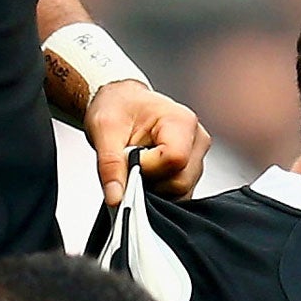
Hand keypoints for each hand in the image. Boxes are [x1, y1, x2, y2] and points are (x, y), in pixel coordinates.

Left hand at [85, 80, 210, 205]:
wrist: (121, 102)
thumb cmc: (117, 107)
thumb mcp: (104, 130)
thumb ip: (110, 166)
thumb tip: (116, 198)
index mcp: (181, 121)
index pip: (174, 160)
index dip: (148, 167)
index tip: (129, 158)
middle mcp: (196, 138)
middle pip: (180, 180)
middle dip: (149, 179)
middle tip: (130, 160)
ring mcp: (196, 155)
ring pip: (181, 191)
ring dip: (153, 185)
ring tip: (138, 162)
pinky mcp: (192, 169)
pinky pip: (179, 193)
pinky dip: (159, 189)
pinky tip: (147, 171)